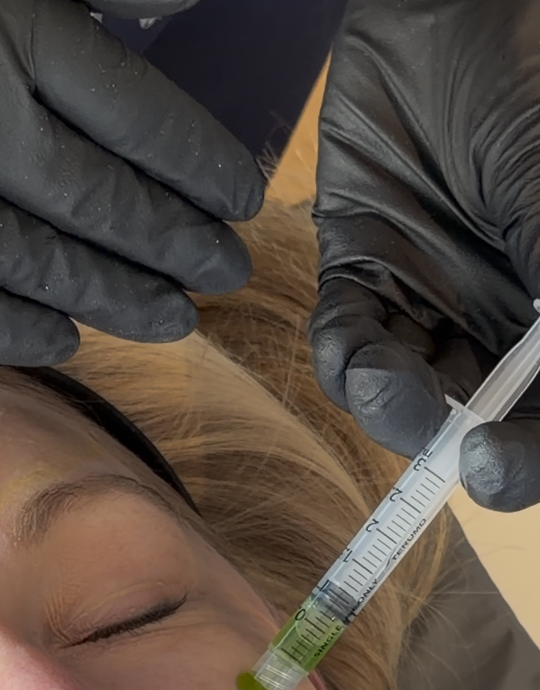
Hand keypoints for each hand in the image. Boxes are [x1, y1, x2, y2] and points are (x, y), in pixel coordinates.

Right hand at [0, 0, 260, 365]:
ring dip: (110, 295)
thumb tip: (127, 31)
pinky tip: (60, 341)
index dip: (193, 170)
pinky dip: (2, 326)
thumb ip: (37, 8)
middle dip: (171, 244)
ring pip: (32, 258)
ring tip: (170, 321)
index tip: (233, 206)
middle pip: (96, 198)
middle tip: (220, 278)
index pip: (132, 113)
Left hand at [310, 0, 539, 510]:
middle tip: (455, 452)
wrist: (451, 0)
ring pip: (406, 393)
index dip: (527, 456)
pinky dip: (344, 361)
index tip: (497, 466)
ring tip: (387, 383)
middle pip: (480, 419)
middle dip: (459, 446)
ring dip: (393, 407)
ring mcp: (430, 296)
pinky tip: (358, 354)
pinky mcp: (363, 268)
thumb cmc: (530, 79)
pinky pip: (346, 343)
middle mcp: (499, 317)